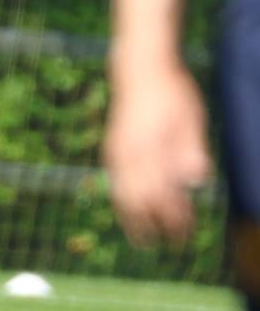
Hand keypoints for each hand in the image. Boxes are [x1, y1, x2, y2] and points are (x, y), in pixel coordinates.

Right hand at [102, 60, 211, 247]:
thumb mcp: (190, 116)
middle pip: (139, 199)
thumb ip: (191, 148)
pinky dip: (123, 201)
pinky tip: (131, 210)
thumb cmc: (171, 91)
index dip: (172, 215)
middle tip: (173, 241)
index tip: (186, 231)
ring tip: (144, 238)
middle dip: (155, 222)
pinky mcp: (112, 148)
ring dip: (134, 217)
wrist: (138, 68)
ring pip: (121, 193)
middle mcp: (128, 152)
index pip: (160, 192)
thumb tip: (197, 180)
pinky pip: (114, 183)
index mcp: (148, 146)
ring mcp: (116, 151)